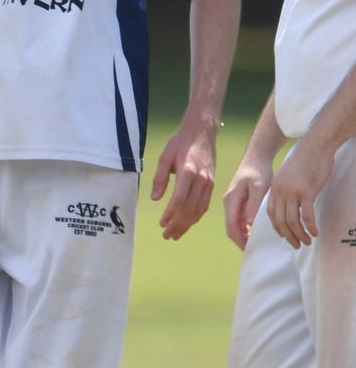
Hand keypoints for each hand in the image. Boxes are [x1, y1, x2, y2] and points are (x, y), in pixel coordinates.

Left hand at [151, 120, 215, 239]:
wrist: (201, 132)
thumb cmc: (180, 142)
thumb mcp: (165, 156)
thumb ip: (160, 178)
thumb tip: (155, 198)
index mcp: (188, 172)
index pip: (179, 200)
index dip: (170, 214)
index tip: (161, 224)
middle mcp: (201, 180)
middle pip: (189, 209)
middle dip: (178, 225)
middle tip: (166, 235)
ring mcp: (209, 183)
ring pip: (198, 210)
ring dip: (187, 225)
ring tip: (175, 234)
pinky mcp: (212, 184)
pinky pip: (204, 205)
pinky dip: (196, 217)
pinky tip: (188, 223)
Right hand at [223, 155, 272, 250]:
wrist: (257, 157)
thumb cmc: (259, 171)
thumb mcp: (259, 188)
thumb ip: (253, 206)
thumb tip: (249, 225)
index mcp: (231, 200)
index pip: (232, 227)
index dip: (240, 240)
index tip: (252, 249)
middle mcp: (229, 202)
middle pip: (231, 228)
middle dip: (241, 241)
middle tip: (256, 250)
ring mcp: (232, 202)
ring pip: (235, 225)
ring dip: (243, 235)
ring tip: (257, 244)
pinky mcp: (237, 201)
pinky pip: (238, 219)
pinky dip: (245, 228)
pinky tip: (256, 231)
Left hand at [266, 140, 332, 248]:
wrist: (315, 145)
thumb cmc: (305, 160)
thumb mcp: (289, 175)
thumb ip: (286, 189)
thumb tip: (289, 205)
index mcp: (275, 187)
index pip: (270, 213)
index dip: (277, 228)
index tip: (284, 236)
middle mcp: (281, 190)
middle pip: (280, 220)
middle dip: (288, 236)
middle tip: (297, 245)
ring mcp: (293, 191)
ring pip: (292, 221)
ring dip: (299, 234)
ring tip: (307, 241)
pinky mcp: (306, 191)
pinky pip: (307, 215)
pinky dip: (310, 227)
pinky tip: (315, 232)